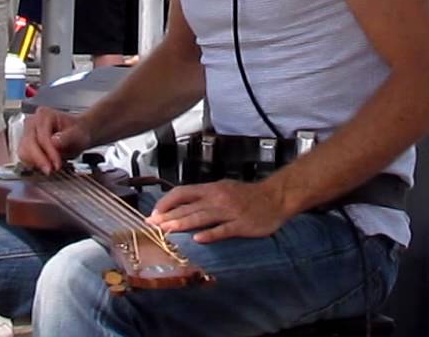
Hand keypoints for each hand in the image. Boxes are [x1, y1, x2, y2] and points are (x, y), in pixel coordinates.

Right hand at [18, 107, 90, 174]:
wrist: (79, 134)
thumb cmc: (79, 131)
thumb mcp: (78, 134)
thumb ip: (67, 137)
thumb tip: (54, 141)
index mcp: (45, 115)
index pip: (42, 136)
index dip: (49, 152)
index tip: (57, 164)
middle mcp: (33, 122)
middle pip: (29, 144)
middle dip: (40, 159)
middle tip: (51, 170)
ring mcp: (28, 133)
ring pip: (24, 151)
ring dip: (36, 162)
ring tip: (50, 168)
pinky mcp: (26, 144)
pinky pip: (25, 157)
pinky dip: (34, 163)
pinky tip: (45, 165)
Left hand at [146, 179, 290, 243]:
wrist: (275, 197)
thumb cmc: (247, 195)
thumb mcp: (224, 189)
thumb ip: (204, 197)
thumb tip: (181, 205)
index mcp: (212, 189)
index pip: (183, 192)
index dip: (167, 202)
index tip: (154, 213)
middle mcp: (218, 198)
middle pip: (188, 207)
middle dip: (168, 216)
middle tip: (152, 225)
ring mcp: (229, 212)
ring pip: (201, 217)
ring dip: (182, 224)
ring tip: (167, 231)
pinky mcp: (241, 225)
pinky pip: (223, 230)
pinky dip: (210, 234)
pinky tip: (198, 239)